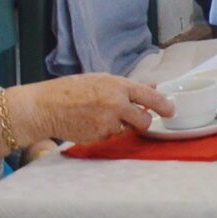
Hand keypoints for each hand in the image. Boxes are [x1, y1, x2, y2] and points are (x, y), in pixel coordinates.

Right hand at [0, 75, 174, 156]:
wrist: (45, 107)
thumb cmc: (71, 90)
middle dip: (143, 121)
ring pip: (127, 130)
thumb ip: (128, 86)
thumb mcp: (101, 79)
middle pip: (144, 120)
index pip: (151, 97)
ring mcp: (107, 123)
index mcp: (119, 86)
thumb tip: (153, 85)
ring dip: (122, 127)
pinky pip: (110, 137)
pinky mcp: (97, 137)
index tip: (171, 110)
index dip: (164, 105)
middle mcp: (116, 105)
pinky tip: (91, 124)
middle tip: (136, 118)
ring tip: (102, 117)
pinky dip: (106, 133)